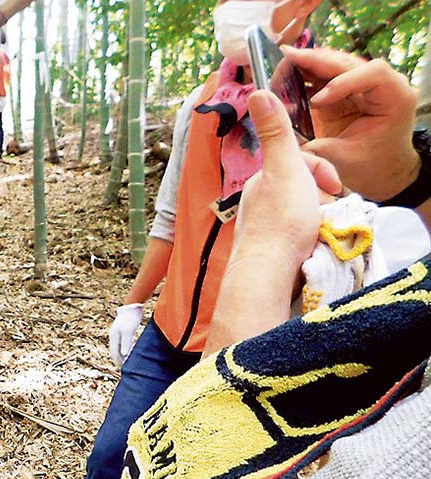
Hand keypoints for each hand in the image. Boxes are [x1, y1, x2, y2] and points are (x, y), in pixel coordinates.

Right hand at [108, 303, 143, 367]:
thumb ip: (126, 343)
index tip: (124, 369)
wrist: (133, 306)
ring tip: (128, 363)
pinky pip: (123, 344)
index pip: (114, 353)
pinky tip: (131, 352)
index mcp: (113, 336)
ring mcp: (117, 333)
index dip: (118, 361)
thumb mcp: (128, 331)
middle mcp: (114, 336)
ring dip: (122, 355)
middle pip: (115, 351)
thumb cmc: (131, 318)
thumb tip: (124, 355)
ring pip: (118, 348)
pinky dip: (125, 350)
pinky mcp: (123, 331)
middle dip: (119, 360)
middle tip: (126, 369)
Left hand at [235, 90, 342, 275]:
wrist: (268, 272)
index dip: (323, 170)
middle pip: (299, 186)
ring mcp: (260, 226)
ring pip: (296, 210)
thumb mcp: (284, 167)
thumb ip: (275, 132)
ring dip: (315, 214)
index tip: (336, 187)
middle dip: (319, 193)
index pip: (300, 163)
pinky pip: (292, 233)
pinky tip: (311, 243)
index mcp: (262, 179)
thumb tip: (257, 91)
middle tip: (330, 208)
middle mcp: (257, 200)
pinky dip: (306, 234)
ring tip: (322, 227)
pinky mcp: (266, 249)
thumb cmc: (281, 219)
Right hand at [283, 47, 419, 200]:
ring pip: (338, 64)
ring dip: (311, 62)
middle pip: (350, 62)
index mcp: (395, 98)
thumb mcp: (344, 161)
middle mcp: (384, 85)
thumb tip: (284, 142)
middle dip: (318, 61)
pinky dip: (309, 73)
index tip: (317, 102)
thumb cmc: (372, 168)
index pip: (372, 74)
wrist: (382, 172)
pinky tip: (291, 72)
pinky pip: (329, 76)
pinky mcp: (349, 90)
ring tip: (286, 60)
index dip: (343, 81)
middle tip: (289, 57)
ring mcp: (365, 85)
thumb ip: (317, 149)